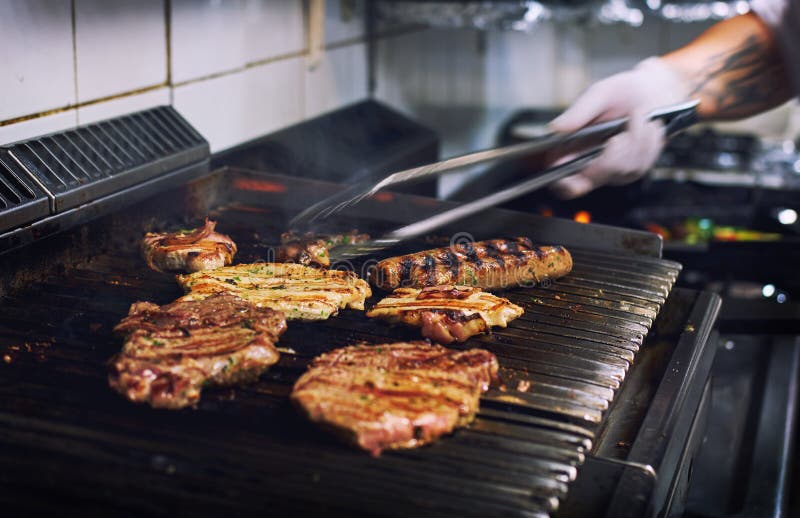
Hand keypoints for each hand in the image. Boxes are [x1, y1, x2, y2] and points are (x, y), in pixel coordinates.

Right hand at [549, 57, 689, 198]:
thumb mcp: (599, 95)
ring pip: (622, 170)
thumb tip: (555, 128)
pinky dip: (648, 142)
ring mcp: (613, 170)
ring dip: (636, 139)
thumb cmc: (622, 91)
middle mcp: (589, 164)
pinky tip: (647, 127)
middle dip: (613, 154)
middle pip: (596, 177)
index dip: (565, 186)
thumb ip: (578, 112)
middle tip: (623, 129)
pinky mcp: (634, 170)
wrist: (654, 92)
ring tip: (639, 117)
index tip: (574, 184)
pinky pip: (641, 165)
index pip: (561, 180)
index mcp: (570, 149)